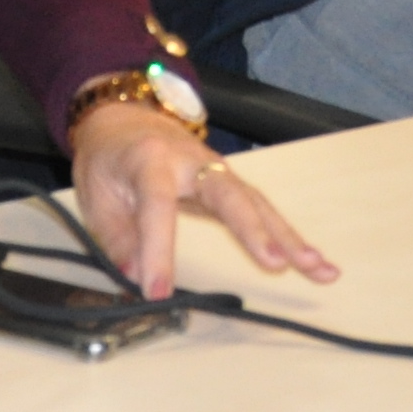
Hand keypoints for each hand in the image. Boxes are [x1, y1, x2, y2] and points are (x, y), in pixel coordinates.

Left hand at [63, 101, 339, 299]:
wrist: (126, 120)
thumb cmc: (111, 157)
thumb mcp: (94, 193)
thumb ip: (115, 236)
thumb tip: (135, 275)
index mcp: (150, 160)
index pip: (156, 207)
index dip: (158, 250)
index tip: (157, 291)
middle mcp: (193, 163)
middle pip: (229, 194)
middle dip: (253, 229)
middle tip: (275, 262)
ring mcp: (218, 172)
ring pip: (257, 203)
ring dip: (289, 237)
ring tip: (318, 267)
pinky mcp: (231, 186)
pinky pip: (263, 211)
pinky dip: (290, 237)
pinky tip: (315, 263)